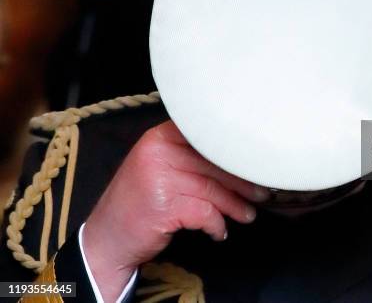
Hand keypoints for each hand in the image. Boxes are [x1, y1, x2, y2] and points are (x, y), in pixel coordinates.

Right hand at [82, 121, 268, 300]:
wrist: (107, 237)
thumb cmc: (139, 201)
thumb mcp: (159, 166)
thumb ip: (190, 155)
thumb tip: (237, 157)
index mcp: (160, 136)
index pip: (207, 136)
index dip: (234, 151)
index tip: (255, 162)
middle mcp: (158, 152)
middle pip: (214, 163)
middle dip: (242, 182)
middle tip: (262, 193)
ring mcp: (160, 178)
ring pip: (213, 189)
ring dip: (235, 206)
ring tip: (246, 215)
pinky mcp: (164, 206)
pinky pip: (205, 212)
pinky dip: (217, 224)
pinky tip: (218, 230)